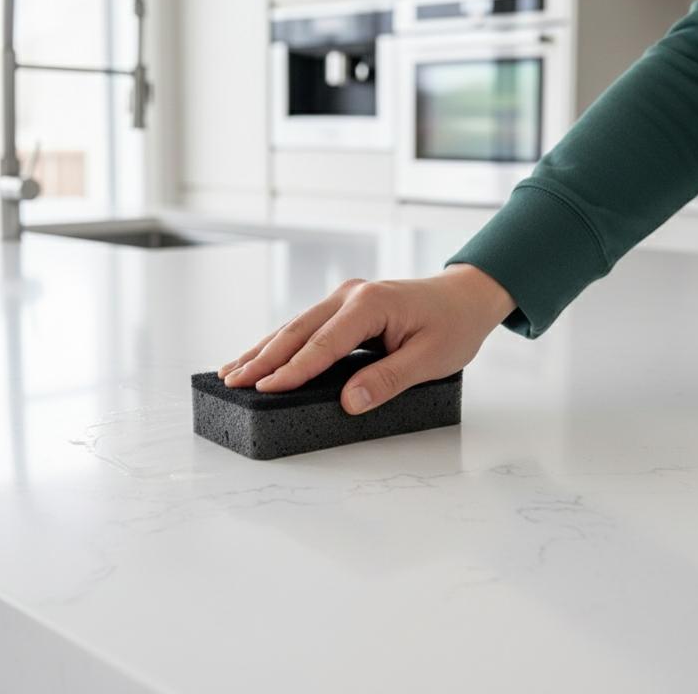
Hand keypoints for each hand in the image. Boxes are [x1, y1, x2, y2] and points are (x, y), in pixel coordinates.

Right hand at [218, 264, 515, 414]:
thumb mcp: (431, 359)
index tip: (264, 389)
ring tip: (231, 371)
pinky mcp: (344, 306)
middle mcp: (350, 295)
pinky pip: (306, 327)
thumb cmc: (454, 326)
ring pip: (295, 326)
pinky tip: (261, 356)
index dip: (293, 370)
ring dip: (263, 350)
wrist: (466, 297)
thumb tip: (348, 402)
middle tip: (232, 383)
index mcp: (370, 304)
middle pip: (298, 331)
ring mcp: (344, 297)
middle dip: (263, 359)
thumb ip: (388, 380)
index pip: (323, 343)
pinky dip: (281, 343)